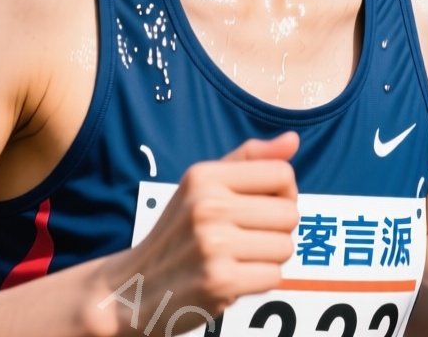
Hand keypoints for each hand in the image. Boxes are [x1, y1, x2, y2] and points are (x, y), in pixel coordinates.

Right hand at [90, 132, 300, 334]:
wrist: (135, 288)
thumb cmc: (178, 233)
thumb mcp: (202, 186)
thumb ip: (249, 160)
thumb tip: (293, 140)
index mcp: (204, 176)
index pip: (281, 174)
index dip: (283, 193)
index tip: (263, 206)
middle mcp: (207, 205)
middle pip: (289, 213)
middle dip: (276, 230)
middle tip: (247, 237)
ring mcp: (213, 244)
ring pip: (285, 247)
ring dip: (269, 258)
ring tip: (239, 257)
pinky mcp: (220, 281)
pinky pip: (274, 276)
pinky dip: (260, 280)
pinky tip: (235, 277)